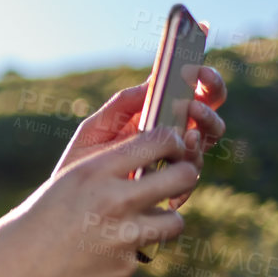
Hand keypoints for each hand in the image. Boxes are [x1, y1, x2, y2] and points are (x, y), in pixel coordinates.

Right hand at [0, 127, 200, 276]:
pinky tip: (99, 259)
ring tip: (137, 226)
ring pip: (174, 221)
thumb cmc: (30, 227)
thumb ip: (106, 173)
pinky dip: (129, 254)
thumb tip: (150, 161)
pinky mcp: (124, 268)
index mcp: (93, 171)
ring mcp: (122, 236)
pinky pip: (144, 253)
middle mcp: (113, 200)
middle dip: (185, 177)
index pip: (158, 139)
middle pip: (182, 176)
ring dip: (163, 222)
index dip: (173, 143)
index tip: (170, 151)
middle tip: (175, 183)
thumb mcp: (65, 185)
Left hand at [54, 64, 228, 210]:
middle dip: (207, 110)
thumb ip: (121, 105)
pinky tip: (171, 176)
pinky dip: (184, 177)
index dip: (206, 80)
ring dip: (199, 138)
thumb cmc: (81, 161)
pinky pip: (189, 181)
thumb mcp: (96, 129)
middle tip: (192, 108)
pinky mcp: (171, 189)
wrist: (70, 203)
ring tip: (185, 137)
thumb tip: (152, 82)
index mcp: (156, 115)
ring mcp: (174, 163)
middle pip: (208, 119)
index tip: (201, 73)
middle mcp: (171, 137)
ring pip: (203, 147)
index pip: (193, 92)